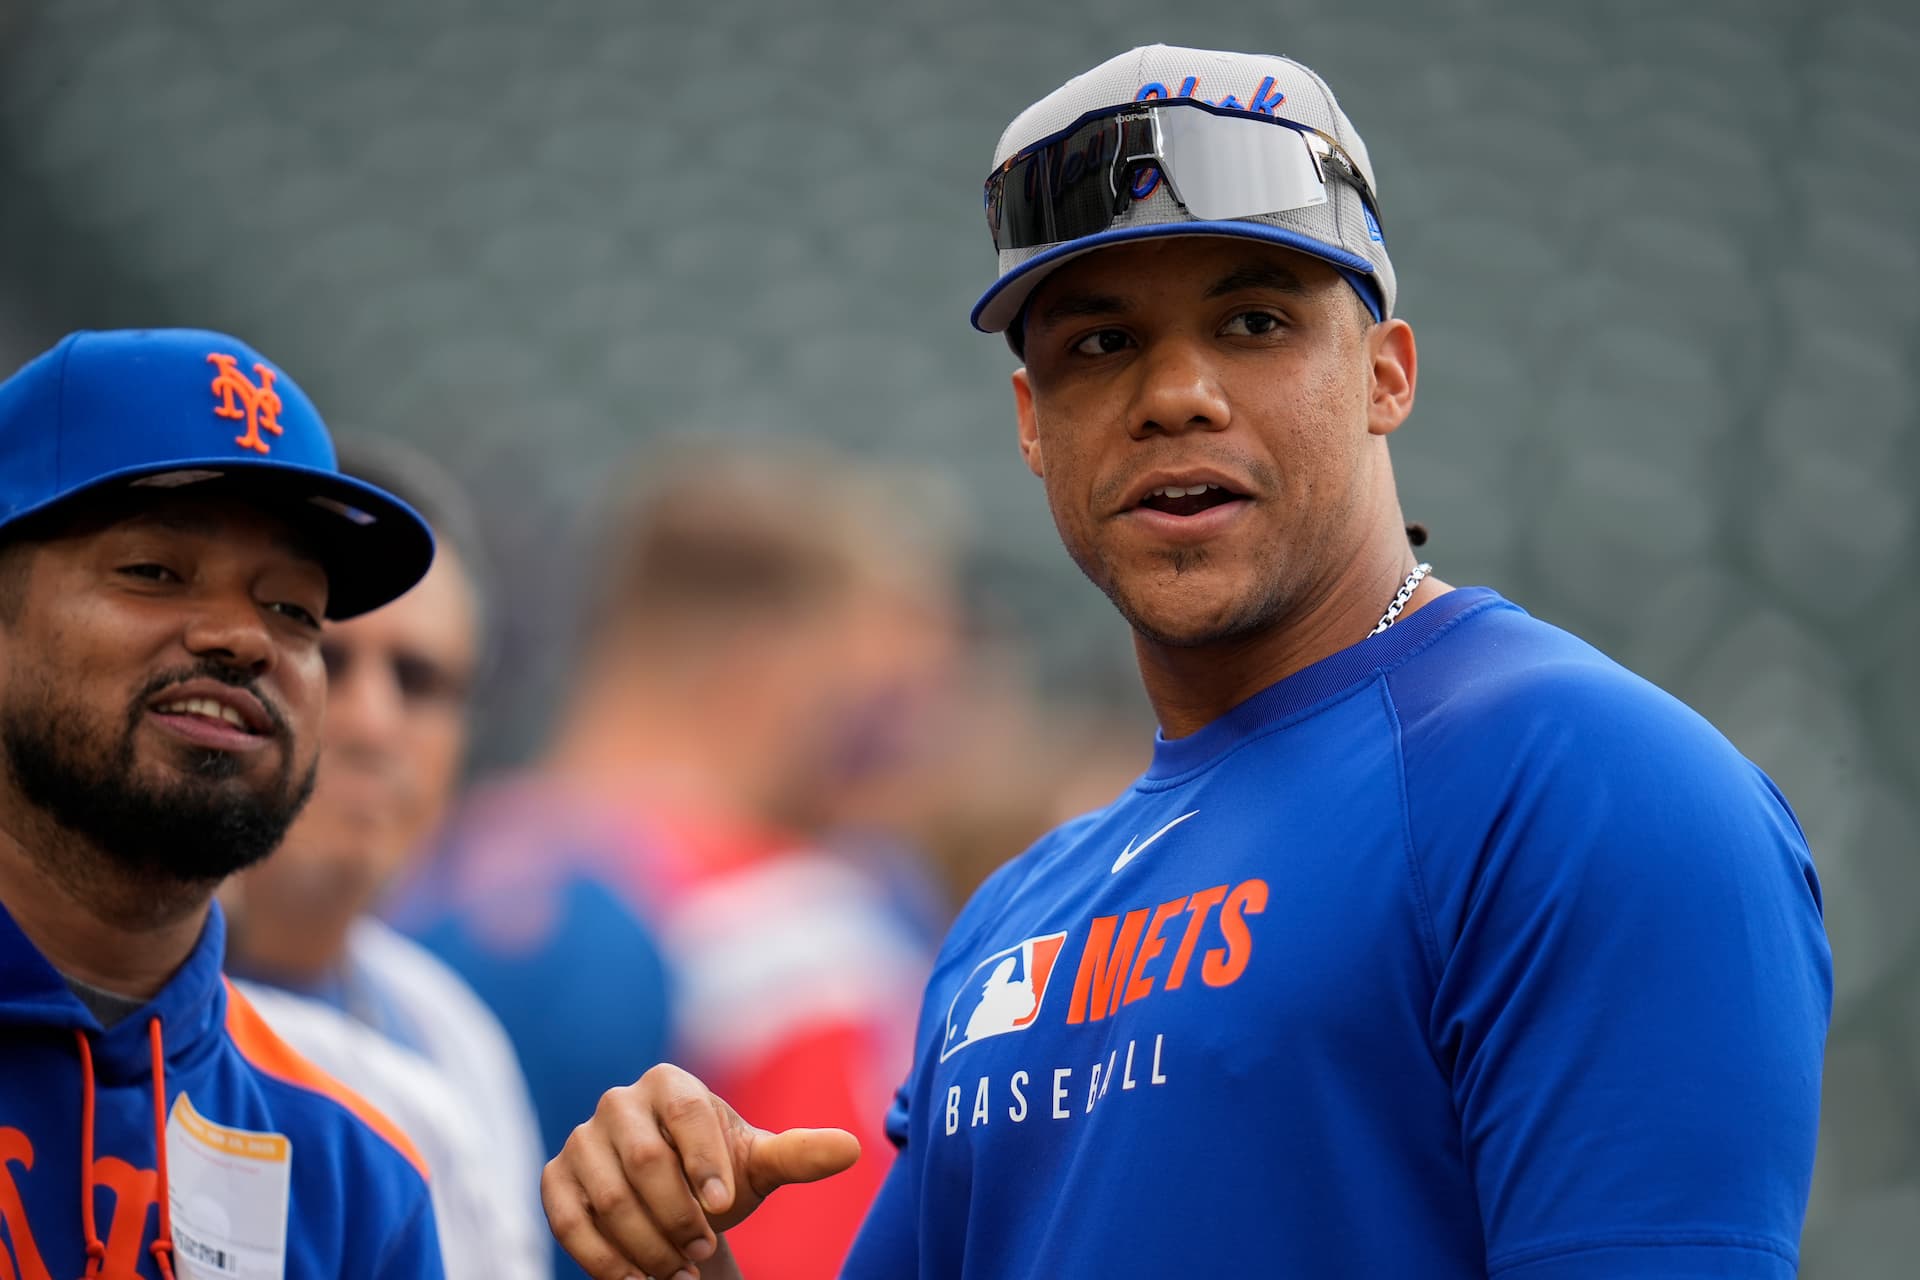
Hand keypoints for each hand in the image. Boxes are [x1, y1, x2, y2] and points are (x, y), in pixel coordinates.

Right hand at [543, 1063, 861, 1279]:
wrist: (674, 1200)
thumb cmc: (720, 1174)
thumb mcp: (759, 1166)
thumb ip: (799, 1155)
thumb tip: (852, 1148)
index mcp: (670, 1084)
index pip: (687, 1116)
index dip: (706, 1162)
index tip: (725, 1207)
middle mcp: (619, 1102)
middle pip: (645, 1161)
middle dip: (678, 1216)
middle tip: (703, 1251)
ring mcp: (581, 1139)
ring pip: (609, 1198)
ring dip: (647, 1244)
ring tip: (679, 1272)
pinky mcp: (555, 1178)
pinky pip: (570, 1221)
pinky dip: (604, 1259)